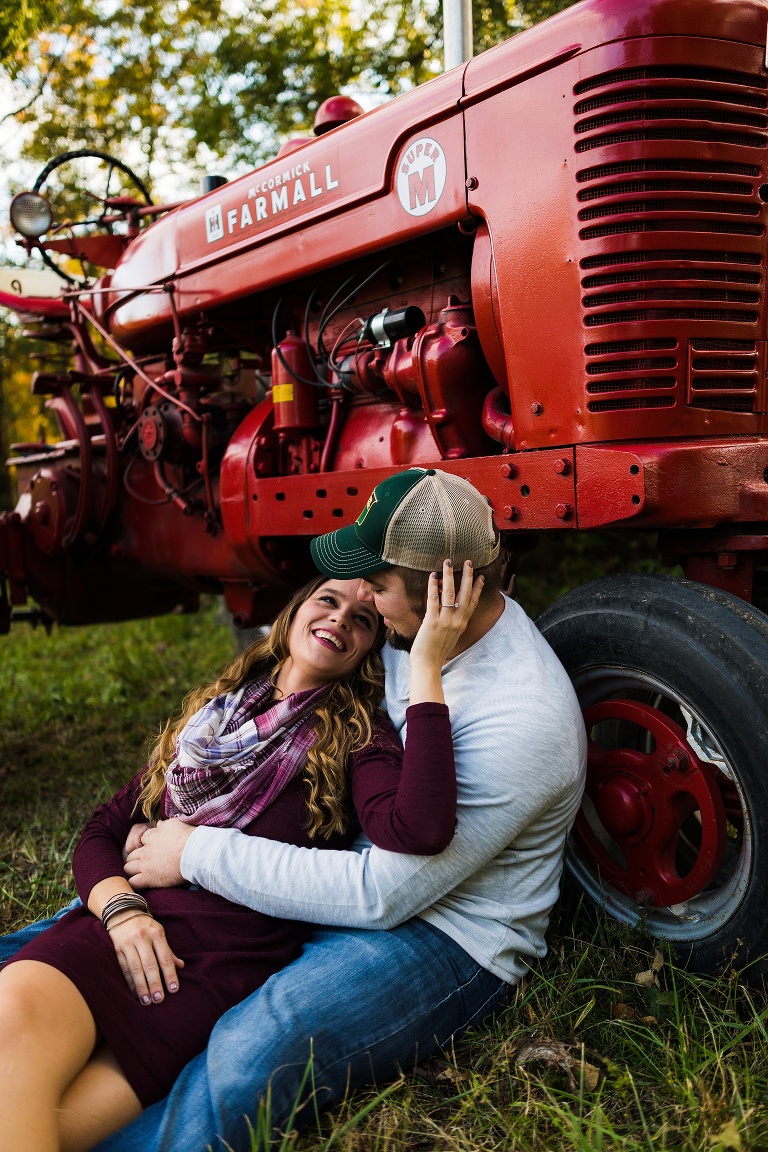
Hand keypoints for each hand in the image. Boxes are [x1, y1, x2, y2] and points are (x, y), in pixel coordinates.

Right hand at [107, 909, 184, 1003]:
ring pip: (135, 969)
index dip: (170, 974)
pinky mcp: (117, 949)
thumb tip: (181, 966)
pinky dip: (130, 982)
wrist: (122, 912)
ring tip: (146, 1001)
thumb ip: (168, 950)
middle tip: (159, 999)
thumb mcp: (159, 932)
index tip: (174, 989)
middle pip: (150, 965)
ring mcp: (128, 944)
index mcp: (157, 934)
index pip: (165, 957)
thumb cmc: (145, 926)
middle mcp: (142, 938)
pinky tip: (135, 993)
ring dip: (141, 987)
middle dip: (155, 984)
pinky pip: (124, 969)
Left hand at [123, 819, 193, 889]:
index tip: (151, 848)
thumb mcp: (175, 824)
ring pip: (128, 868)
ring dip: (132, 870)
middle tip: (143, 863)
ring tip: (139, 874)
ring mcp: (145, 864)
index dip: (146, 844)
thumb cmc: (189, 837)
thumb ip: (164, 825)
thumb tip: (158, 824)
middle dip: (135, 858)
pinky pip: (133, 882)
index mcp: (152, 836)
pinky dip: (134, 883)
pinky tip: (139, 884)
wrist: (194, 852)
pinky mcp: (148, 878)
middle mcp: (146, 850)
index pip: (142, 839)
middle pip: (131, 855)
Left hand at [409, 559, 483, 682]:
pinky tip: (432, 576)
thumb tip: (449, 610)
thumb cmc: (436, 652)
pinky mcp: (432, 621)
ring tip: (447, 561)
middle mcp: (457, 621)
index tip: (481, 577)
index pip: (472, 602)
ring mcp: (445, 621)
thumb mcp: (450, 636)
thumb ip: (452, 623)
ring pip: (450, 593)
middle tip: (468, 561)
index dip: (477, 588)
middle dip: (467, 576)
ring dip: (449, 575)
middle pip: (465, 594)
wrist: (428, 665)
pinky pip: (433, 599)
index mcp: (462, 624)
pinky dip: (433, 586)